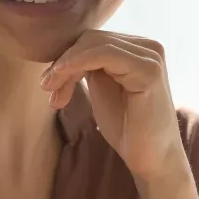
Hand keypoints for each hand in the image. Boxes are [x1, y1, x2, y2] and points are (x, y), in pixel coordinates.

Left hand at [42, 31, 186, 181]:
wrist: (151, 158)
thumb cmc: (127, 127)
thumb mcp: (102, 87)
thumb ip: (90, 65)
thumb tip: (62, 51)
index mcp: (137, 48)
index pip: (92, 40)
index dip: (66, 58)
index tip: (48, 85)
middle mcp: (147, 46)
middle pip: (91, 39)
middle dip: (63, 63)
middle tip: (48, 90)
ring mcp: (151, 56)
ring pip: (94, 44)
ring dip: (66, 66)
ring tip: (52, 92)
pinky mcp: (149, 69)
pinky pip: (104, 54)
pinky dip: (77, 63)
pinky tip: (62, 79)